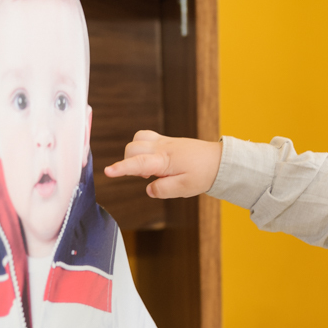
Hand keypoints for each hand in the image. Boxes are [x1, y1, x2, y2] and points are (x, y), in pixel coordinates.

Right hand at [103, 131, 222, 198]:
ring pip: (137, 140)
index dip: (122, 168)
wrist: (218, 161)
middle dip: (129, 162)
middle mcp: (161, 147)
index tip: (109, 172)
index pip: (138, 163)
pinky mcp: (166, 141)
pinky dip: (142, 148)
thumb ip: (163, 190)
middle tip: (148, 176)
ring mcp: (163, 142)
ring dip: (135, 154)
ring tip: (150, 169)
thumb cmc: (203, 174)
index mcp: (164, 160)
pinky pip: (145, 138)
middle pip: (132, 148)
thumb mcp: (184, 188)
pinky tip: (153, 161)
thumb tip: (149, 189)